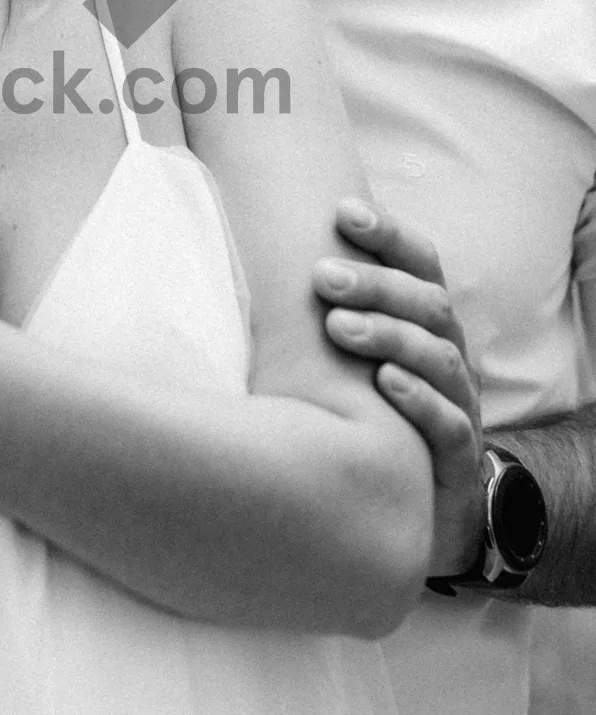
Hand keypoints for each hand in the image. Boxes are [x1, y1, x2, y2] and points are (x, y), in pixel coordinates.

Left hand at [312, 199, 485, 577]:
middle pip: (428, 303)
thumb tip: (254, 245)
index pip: (421, 261)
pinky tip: (385, 384)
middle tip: (322, 276)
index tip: (343, 210)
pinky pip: (452, 425)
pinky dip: (421, 401)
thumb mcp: (352, 354)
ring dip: (390, 336)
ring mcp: (459, 404)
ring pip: (439, 357)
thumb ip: (325, 305)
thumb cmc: (372, 408)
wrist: (421, 504)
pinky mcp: (458, 458)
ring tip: (338, 326)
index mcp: (426, 319)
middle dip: (376, 284)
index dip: (389, 234)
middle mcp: (448, 353)